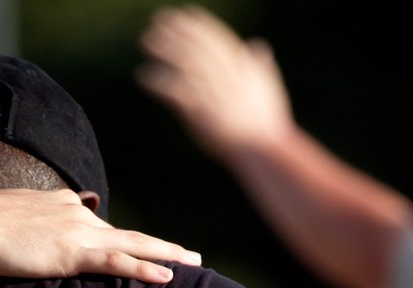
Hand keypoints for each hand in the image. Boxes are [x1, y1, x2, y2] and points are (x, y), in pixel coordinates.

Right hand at [0, 188, 200, 283]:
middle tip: (193, 255)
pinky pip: (116, 262)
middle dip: (163, 245)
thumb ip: (28, 226)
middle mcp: (77, 214)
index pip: (99, 225)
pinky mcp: (71, 253)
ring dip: (168, 254)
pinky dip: (144, 269)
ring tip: (195, 264)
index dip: (123, 241)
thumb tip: (28, 236)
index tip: (144, 250)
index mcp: (62, 206)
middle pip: (129, 233)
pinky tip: (168, 277)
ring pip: (134, 244)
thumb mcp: (8, 221)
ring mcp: (77, 233)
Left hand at [138, 6, 293, 160]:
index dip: (201, 24)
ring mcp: (212, 91)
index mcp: (243, 67)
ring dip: (164, 49)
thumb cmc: (267, 124)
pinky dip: (158, 82)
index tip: (187, 13)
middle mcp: (226, 74)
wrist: (261, 148)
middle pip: (197, 45)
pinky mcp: (199, 110)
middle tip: (158, 20)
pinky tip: (144, 76)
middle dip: (178, 30)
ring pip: (184, 62)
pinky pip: (173, 91)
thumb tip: (258, 44)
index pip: (218, 38)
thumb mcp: (268, 88)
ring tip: (146, 41)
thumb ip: (260, 65)